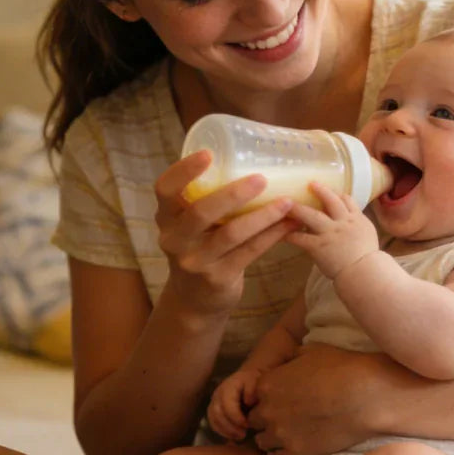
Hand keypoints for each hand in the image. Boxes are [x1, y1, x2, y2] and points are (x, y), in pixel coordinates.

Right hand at [155, 151, 295, 316]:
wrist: (194, 301)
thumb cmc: (199, 248)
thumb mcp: (189, 226)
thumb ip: (205, 201)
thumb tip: (250, 159)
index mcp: (166, 219)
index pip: (165, 190)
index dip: (183, 170)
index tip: (208, 153)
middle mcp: (175, 240)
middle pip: (201, 212)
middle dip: (233, 194)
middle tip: (261, 178)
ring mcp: (196, 262)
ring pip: (231, 234)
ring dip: (262, 216)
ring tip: (287, 201)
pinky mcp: (218, 278)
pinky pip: (249, 252)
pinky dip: (271, 235)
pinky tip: (289, 223)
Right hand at [207, 370, 259, 442]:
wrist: (250, 378)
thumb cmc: (255, 381)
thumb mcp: (257, 381)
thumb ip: (252, 389)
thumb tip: (248, 401)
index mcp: (228, 386)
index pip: (227, 405)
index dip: (236, 418)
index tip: (247, 425)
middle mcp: (218, 393)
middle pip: (217, 414)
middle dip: (230, 427)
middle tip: (243, 434)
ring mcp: (214, 401)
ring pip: (213, 419)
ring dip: (225, 431)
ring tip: (239, 436)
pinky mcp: (214, 409)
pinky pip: (213, 423)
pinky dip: (222, 431)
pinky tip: (233, 436)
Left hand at [247, 343, 395, 454]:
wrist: (366, 396)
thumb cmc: (342, 368)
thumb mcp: (311, 352)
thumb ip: (291, 359)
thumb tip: (287, 363)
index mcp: (268, 384)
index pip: (253, 397)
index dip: (267, 399)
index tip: (282, 400)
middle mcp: (268, 410)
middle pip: (255, 420)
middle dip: (267, 418)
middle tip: (287, 418)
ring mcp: (280, 433)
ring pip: (262, 441)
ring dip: (272, 438)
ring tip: (290, 434)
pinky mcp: (296, 453)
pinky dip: (283, 453)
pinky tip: (297, 446)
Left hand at [284, 183, 379, 279]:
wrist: (365, 272)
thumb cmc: (369, 259)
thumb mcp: (369, 236)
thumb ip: (358, 227)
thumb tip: (351, 226)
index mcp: (357, 220)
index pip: (347, 200)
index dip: (338, 195)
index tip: (330, 191)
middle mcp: (343, 222)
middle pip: (331, 201)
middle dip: (321, 191)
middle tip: (310, 183)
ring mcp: (330, 233)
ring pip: (312, 216)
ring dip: (299, 208)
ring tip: (288, 203)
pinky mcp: (319, 246)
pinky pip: (302, 238)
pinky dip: (291, 235)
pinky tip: (282, 234)